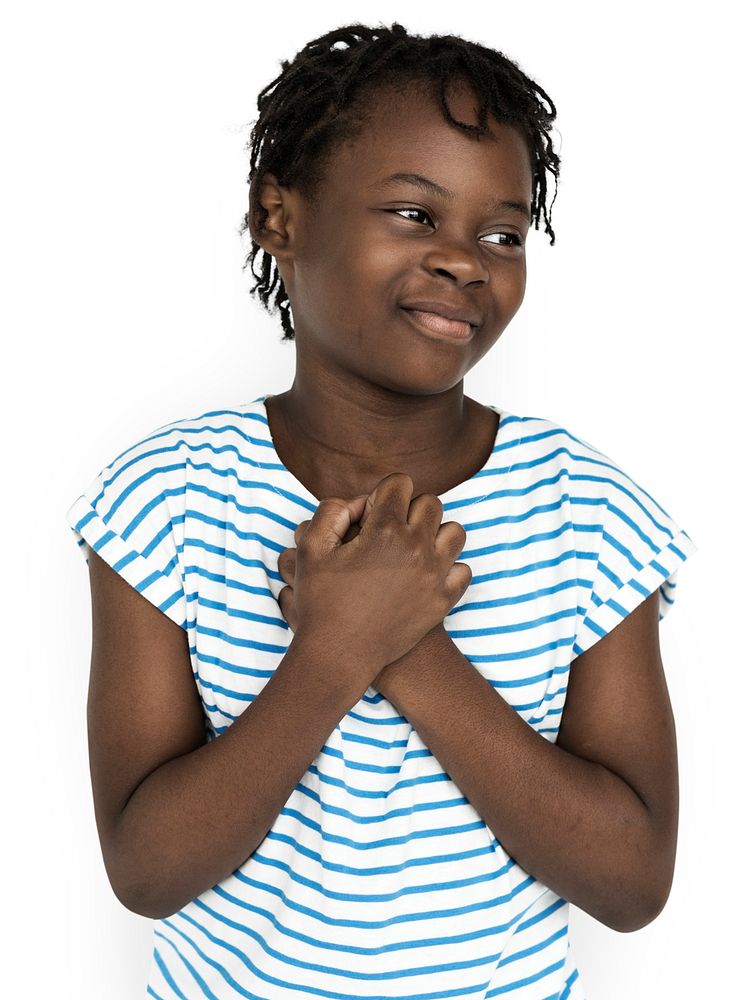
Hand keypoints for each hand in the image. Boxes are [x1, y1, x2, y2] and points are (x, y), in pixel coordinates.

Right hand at [277, 478, 469, 681]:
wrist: (339, 656)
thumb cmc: (322, 603)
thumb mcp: (310, 550)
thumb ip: (331, 512)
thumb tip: (358, 503)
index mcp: (385, 530)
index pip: (400, 483)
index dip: (380, 495)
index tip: (368, 518)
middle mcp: (416, 548)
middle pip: (430, 502)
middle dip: (408, 509)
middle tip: (386, 532)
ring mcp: (435, 575)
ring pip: (454, 531)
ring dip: (434, 533)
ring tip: (410, 549)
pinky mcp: (443, 601)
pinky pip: (462, 569)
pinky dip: (448, 567)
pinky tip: (424, 575)